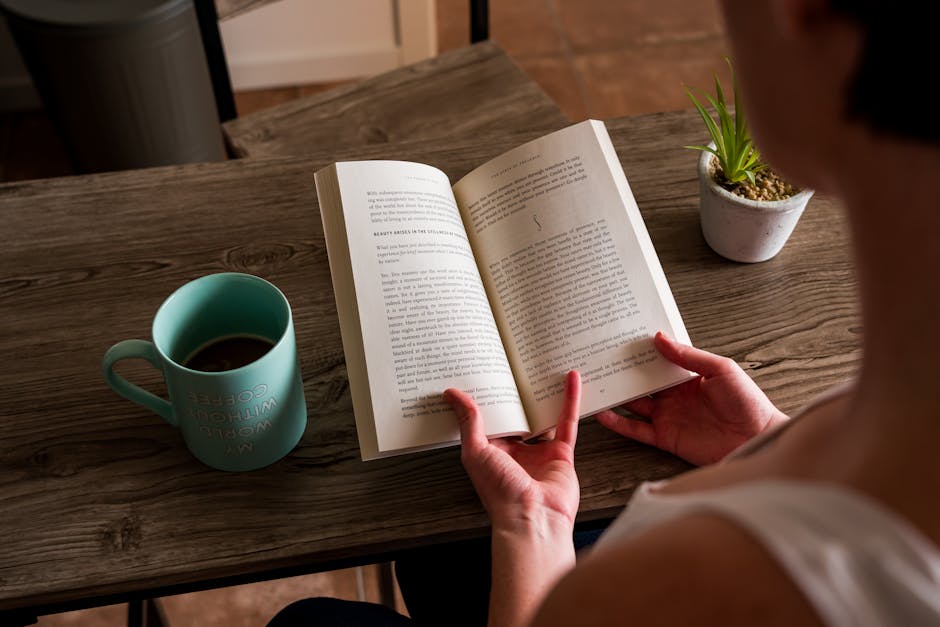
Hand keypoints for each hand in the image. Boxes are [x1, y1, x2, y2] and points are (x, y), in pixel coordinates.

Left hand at [446, 372, 582, 626]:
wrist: (533, 518)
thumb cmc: (500, 492)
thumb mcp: (476, 451)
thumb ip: (468, 421)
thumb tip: (450, 394)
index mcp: (491, 451)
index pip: (488, 417)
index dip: (486, 396)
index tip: (481, 370)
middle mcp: (515, 451)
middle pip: (517, 414)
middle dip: (515, 391)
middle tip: (513, 359)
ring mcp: (540, 452)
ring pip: (542, 416)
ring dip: (543, 393)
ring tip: (543, 364)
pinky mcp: (562, 454)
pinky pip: (567, 422)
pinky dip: (570, 399)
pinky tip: (571, 378)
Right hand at [595, 332, 786, 465]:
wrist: (757, 439)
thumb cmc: (747, 403)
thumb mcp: (721, 370)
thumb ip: (689, 356)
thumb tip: (660, 338)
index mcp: (687, 376)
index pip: (657, 360)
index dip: (640, 351)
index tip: (619, 339)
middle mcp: (674, 395)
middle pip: (640, 381)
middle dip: (621, 372)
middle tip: (597, 359)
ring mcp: (667, 416)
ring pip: (633, 404)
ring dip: (615, 396)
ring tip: (593, 385)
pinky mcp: (664, 437)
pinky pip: (635, 429)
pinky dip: (618, 423)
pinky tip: (602, 414)